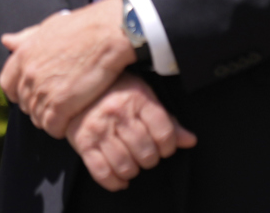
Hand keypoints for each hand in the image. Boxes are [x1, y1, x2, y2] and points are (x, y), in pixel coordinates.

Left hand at [0, 0, 137, 138]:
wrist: (105, 34)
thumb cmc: (81, 27)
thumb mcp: (48, 27)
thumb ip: (26, 38)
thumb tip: (6, 40)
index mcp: (23, 55)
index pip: (7, 85)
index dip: (18, 92)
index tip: (33, 93)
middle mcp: (29, 74)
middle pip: (24, 104)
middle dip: (38, 106)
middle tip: (57, 103)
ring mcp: (43, 90)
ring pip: (38, 118)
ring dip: (50, 119)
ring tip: (67, 112)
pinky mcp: (61, 105)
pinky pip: (52, 127)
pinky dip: (60, 128)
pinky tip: (71, 121)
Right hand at [67, 73, 197, 190]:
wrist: (80, 88)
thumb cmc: (116, 92)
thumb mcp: (144, 96)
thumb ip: (167, 120)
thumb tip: (189, 140)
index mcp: (137, 98)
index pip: (165, 133)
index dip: (168, 146)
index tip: (164, 147)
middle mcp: (117, 112)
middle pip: (146, 153)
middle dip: (150, 159)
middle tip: (145, 153)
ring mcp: (98, 128)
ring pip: (126, 166)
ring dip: (132, 171)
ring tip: (131, 162)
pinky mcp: (83, 142)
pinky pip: (102, 172)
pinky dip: (114, 181)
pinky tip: (119, 177)